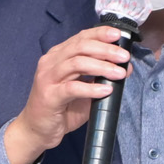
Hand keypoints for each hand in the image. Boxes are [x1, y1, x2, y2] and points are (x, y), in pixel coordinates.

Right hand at [4, 26, 129, 163]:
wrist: (38, 130)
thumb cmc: (61, 108)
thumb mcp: (85, 89)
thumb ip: (102, 77)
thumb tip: (126, 68)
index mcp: (58, 56)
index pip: (80, 38)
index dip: (100, 34)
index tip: (118, 35)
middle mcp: (51, 63)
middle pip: (80, 47)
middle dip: (105, 49)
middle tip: (124, 57)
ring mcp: (48, 78)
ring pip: (77, 63)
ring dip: (101, 66)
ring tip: (119, 73)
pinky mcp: (49, 96)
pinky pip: (72, 88)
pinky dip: (91, 88)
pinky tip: (105, 90)